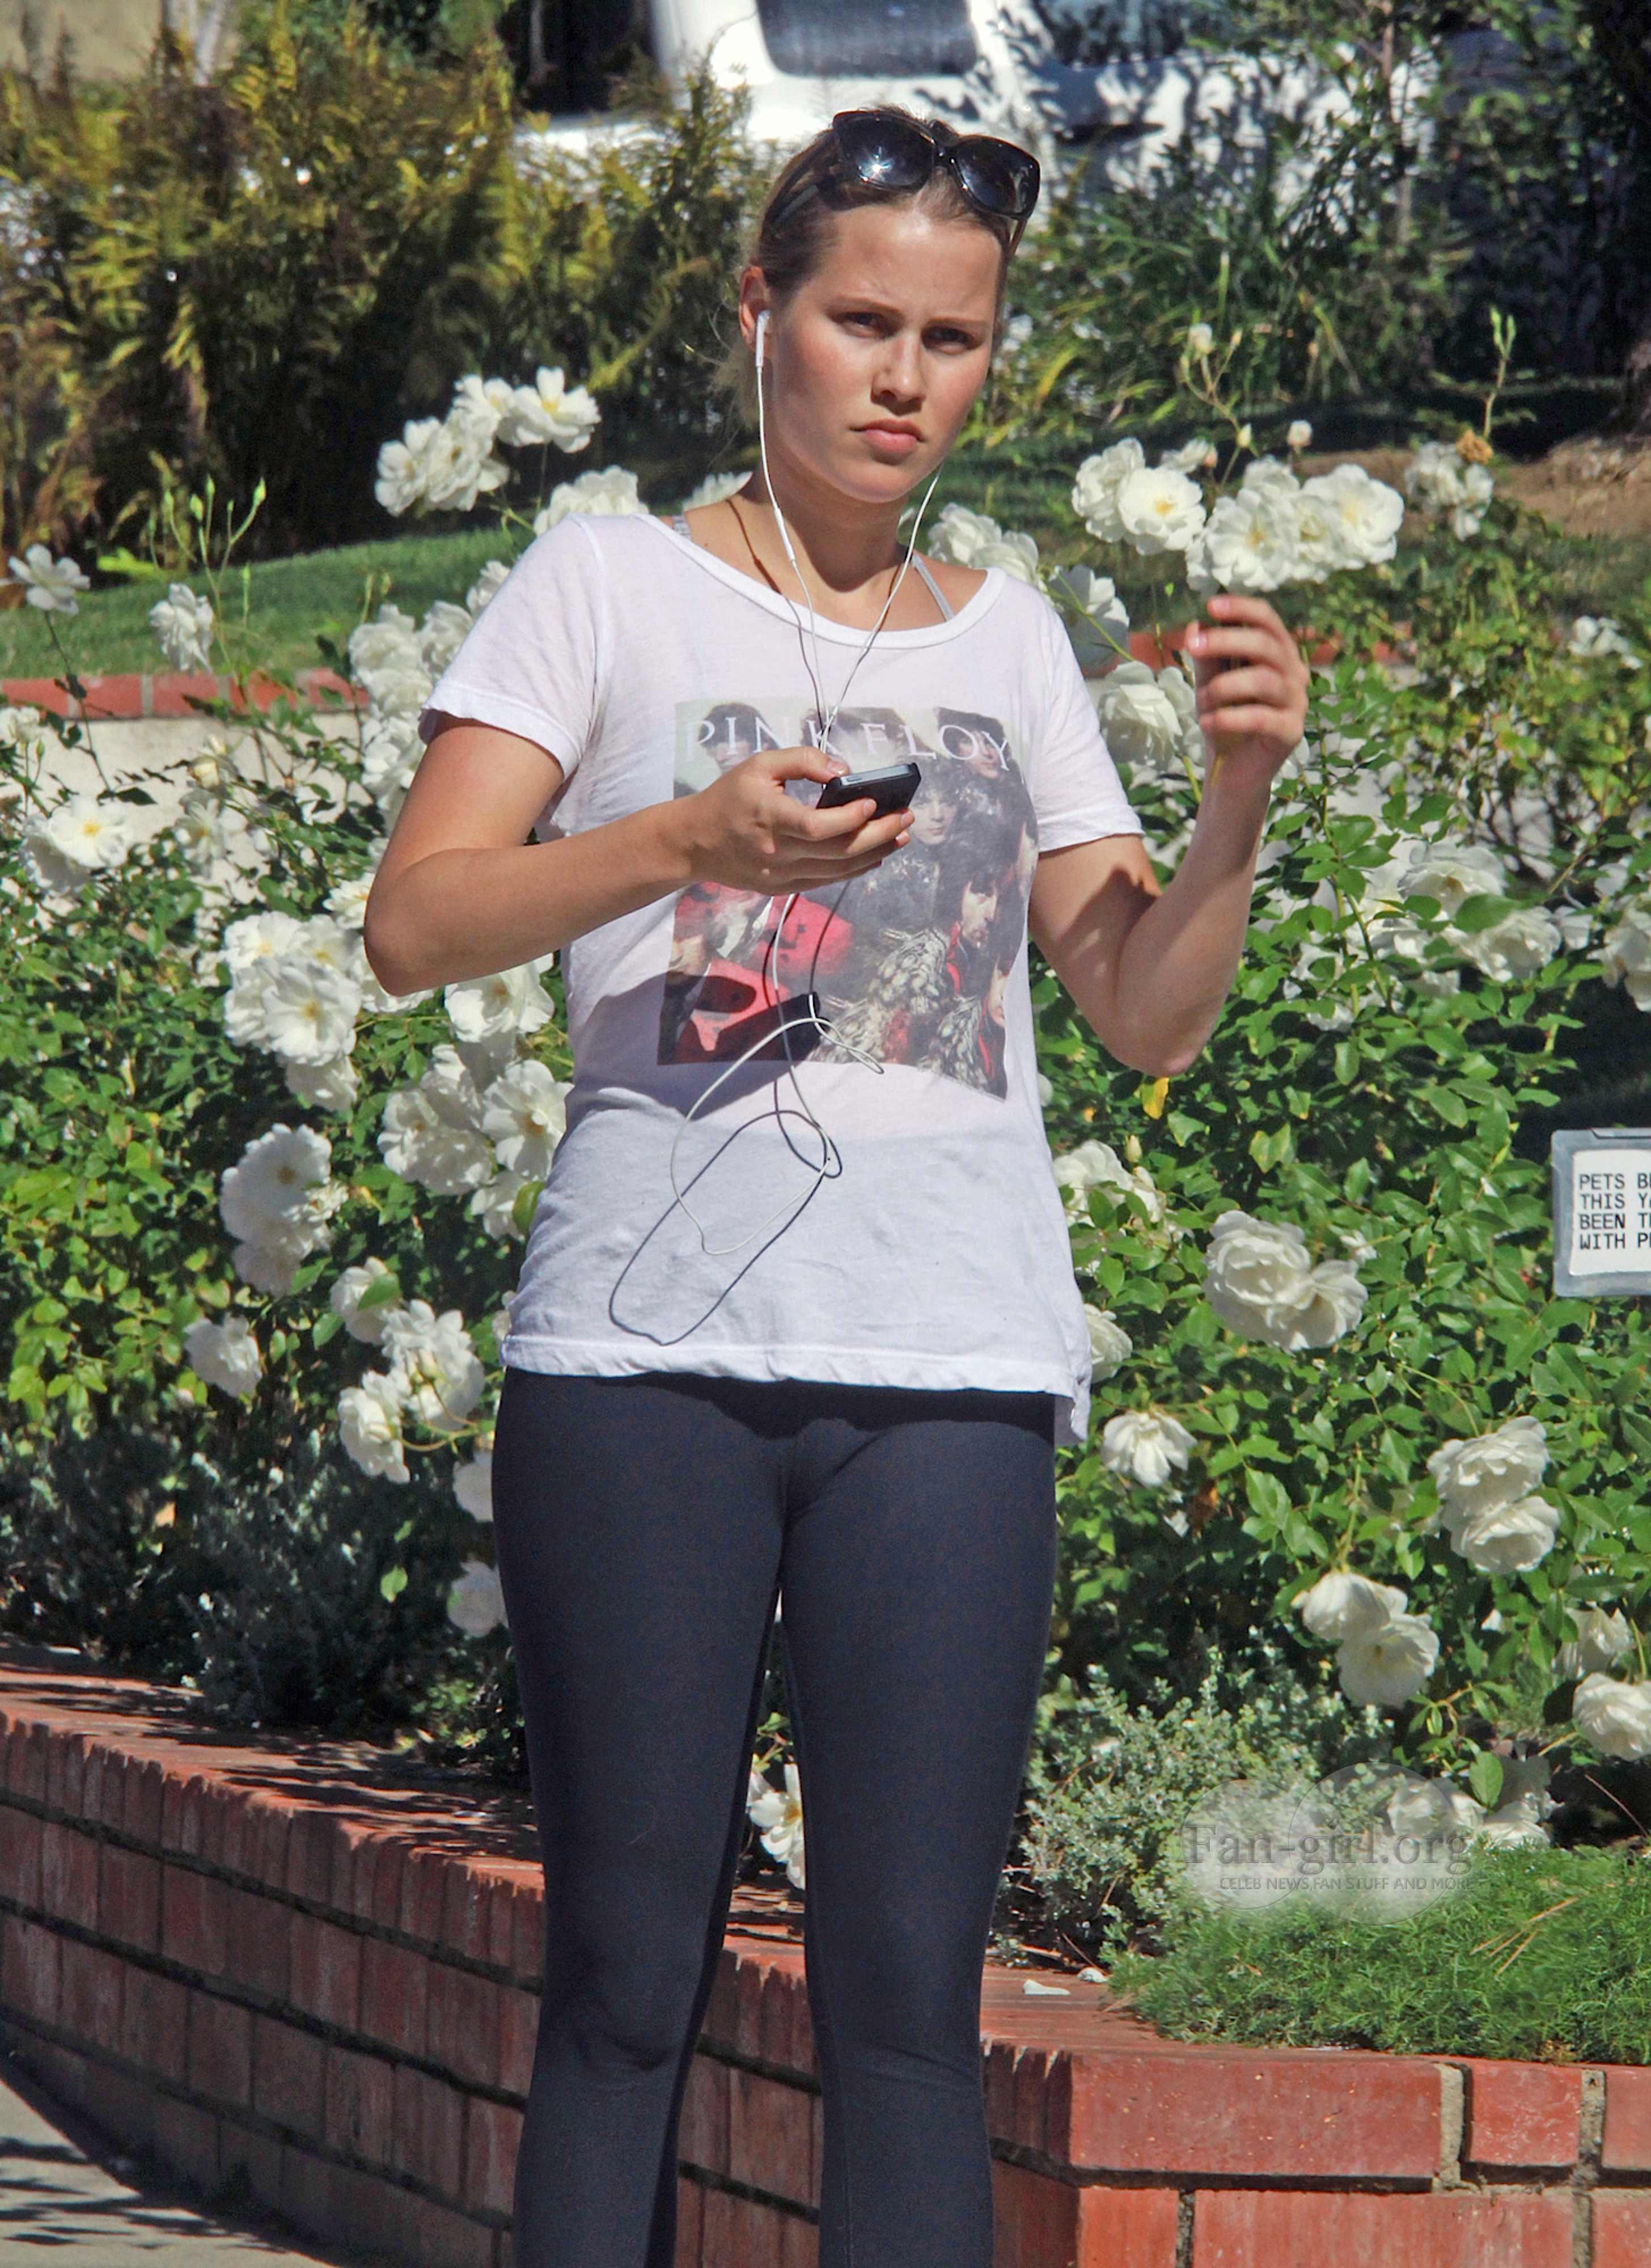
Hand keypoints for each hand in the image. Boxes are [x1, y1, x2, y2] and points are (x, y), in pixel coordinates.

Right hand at [672, 744, 910, 894]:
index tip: (874, 804)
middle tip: (906, 819)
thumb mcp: (758, 765)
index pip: (818, 826)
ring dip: (874, 854)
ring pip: (838, 871)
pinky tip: (874, 855)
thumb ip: (801, 761)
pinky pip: (826, 881)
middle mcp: (777, 852)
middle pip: (838, 852)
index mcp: (769, 818)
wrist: (694, 843)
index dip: (851, 818)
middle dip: (879, 835)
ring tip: (900, 836)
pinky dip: (854, 869)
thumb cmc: (728, 797)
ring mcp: (780, 875)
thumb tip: (843, 770)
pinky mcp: (782, 888)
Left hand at [1184, 593, 1309, 785]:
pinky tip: (1207, 723)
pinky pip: (1262, 717)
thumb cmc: (1225, 720)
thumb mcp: (1209, 683)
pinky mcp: (1291, 732)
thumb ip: (1206, 657)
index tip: (1211, 606)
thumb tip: (1194, 626)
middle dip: (1226, 641)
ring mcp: (1297, 703)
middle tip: (1193, 647)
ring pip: (1264, 680)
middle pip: (1266, 644)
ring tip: (1201, 702)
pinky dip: (1229, 718)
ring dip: (1223, 687)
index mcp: (1278, 653)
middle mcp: (1294, 673)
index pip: (1267, 620)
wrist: (1233, 770)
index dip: (1242, 608)